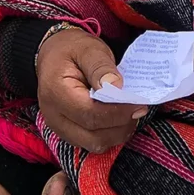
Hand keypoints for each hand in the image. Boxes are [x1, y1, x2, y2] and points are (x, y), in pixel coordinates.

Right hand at [36, 27, 145, 153]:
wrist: (54, 56)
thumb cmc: (72, 50)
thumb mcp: (88, 49)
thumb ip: (101, 67)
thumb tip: (117, 86)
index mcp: (55, 93)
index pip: (90, 115)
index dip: (118, 113)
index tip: (139, 104)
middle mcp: (54, 116)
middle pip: (94, 137)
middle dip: (121, 126)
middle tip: (138, 108)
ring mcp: (60, 129)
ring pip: (95, 145)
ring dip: (118, 133)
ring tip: (129, 113)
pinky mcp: (69, 134)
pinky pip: (93, 143)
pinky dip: (110, 134)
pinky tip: (118, 118)